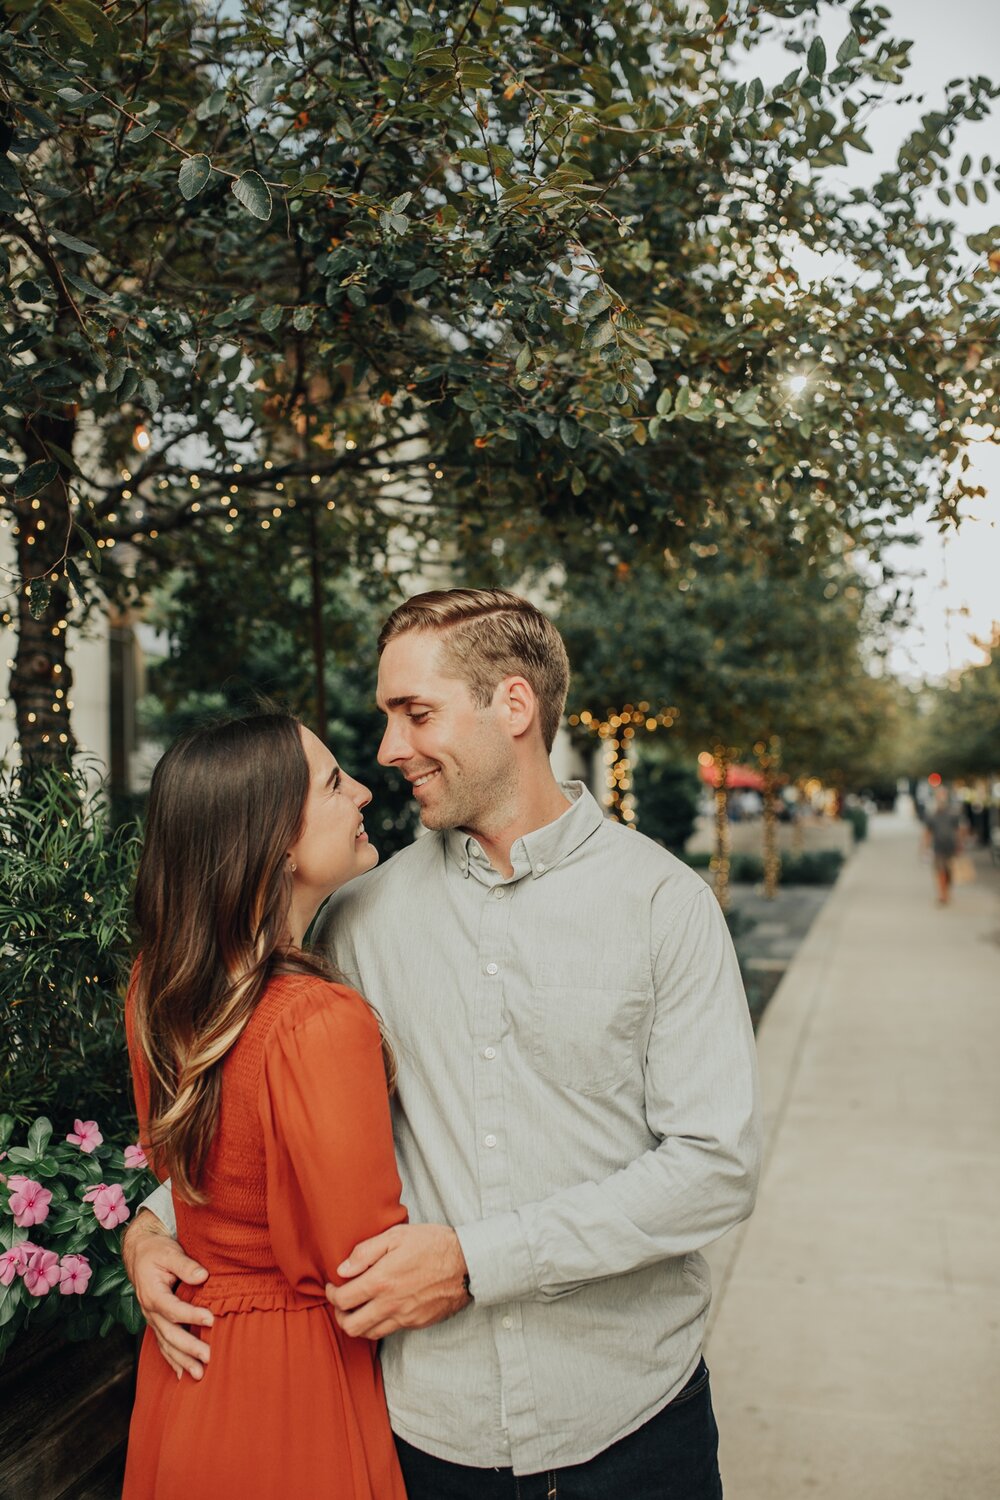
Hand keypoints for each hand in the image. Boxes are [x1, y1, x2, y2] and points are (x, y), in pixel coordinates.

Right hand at [122, 1209, 212, 1380]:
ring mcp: (152, 1319)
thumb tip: (203, 1276)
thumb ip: (185, 1265)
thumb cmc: (156, 1250)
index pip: (173, 1309)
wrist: (139, 1252)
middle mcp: (150, 1310)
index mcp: (152, 1293)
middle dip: (188, 1348)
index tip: (211, 1319)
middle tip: (209, 1357)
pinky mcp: (156, 1322)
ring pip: (166, 1344)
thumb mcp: (169, 1251)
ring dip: (182, 1360)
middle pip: (169, 1334)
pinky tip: (183, 1373)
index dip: (192, 1316)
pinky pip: (163, 1345)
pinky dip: (173, 1360)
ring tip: (199, 1374)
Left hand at [325, 1223, 470, 1339]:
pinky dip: (378, 1324)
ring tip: (358, 1307)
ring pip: (369, 1334)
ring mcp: (404, 1317)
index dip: (332, 1294)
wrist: (467, 1263)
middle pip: (351, 1326)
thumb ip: (365, 1252)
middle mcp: (390, 1304)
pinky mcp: (417, 1323)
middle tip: (341, 1301)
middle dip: (339, 1315)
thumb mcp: (396, 1236)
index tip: (334, 1285)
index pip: (343, 1300)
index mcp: (381, 1281)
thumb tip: (342, 1269)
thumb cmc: (432, 1243)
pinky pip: (389, 1331)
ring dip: (357, 1323)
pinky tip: (381, 1308)